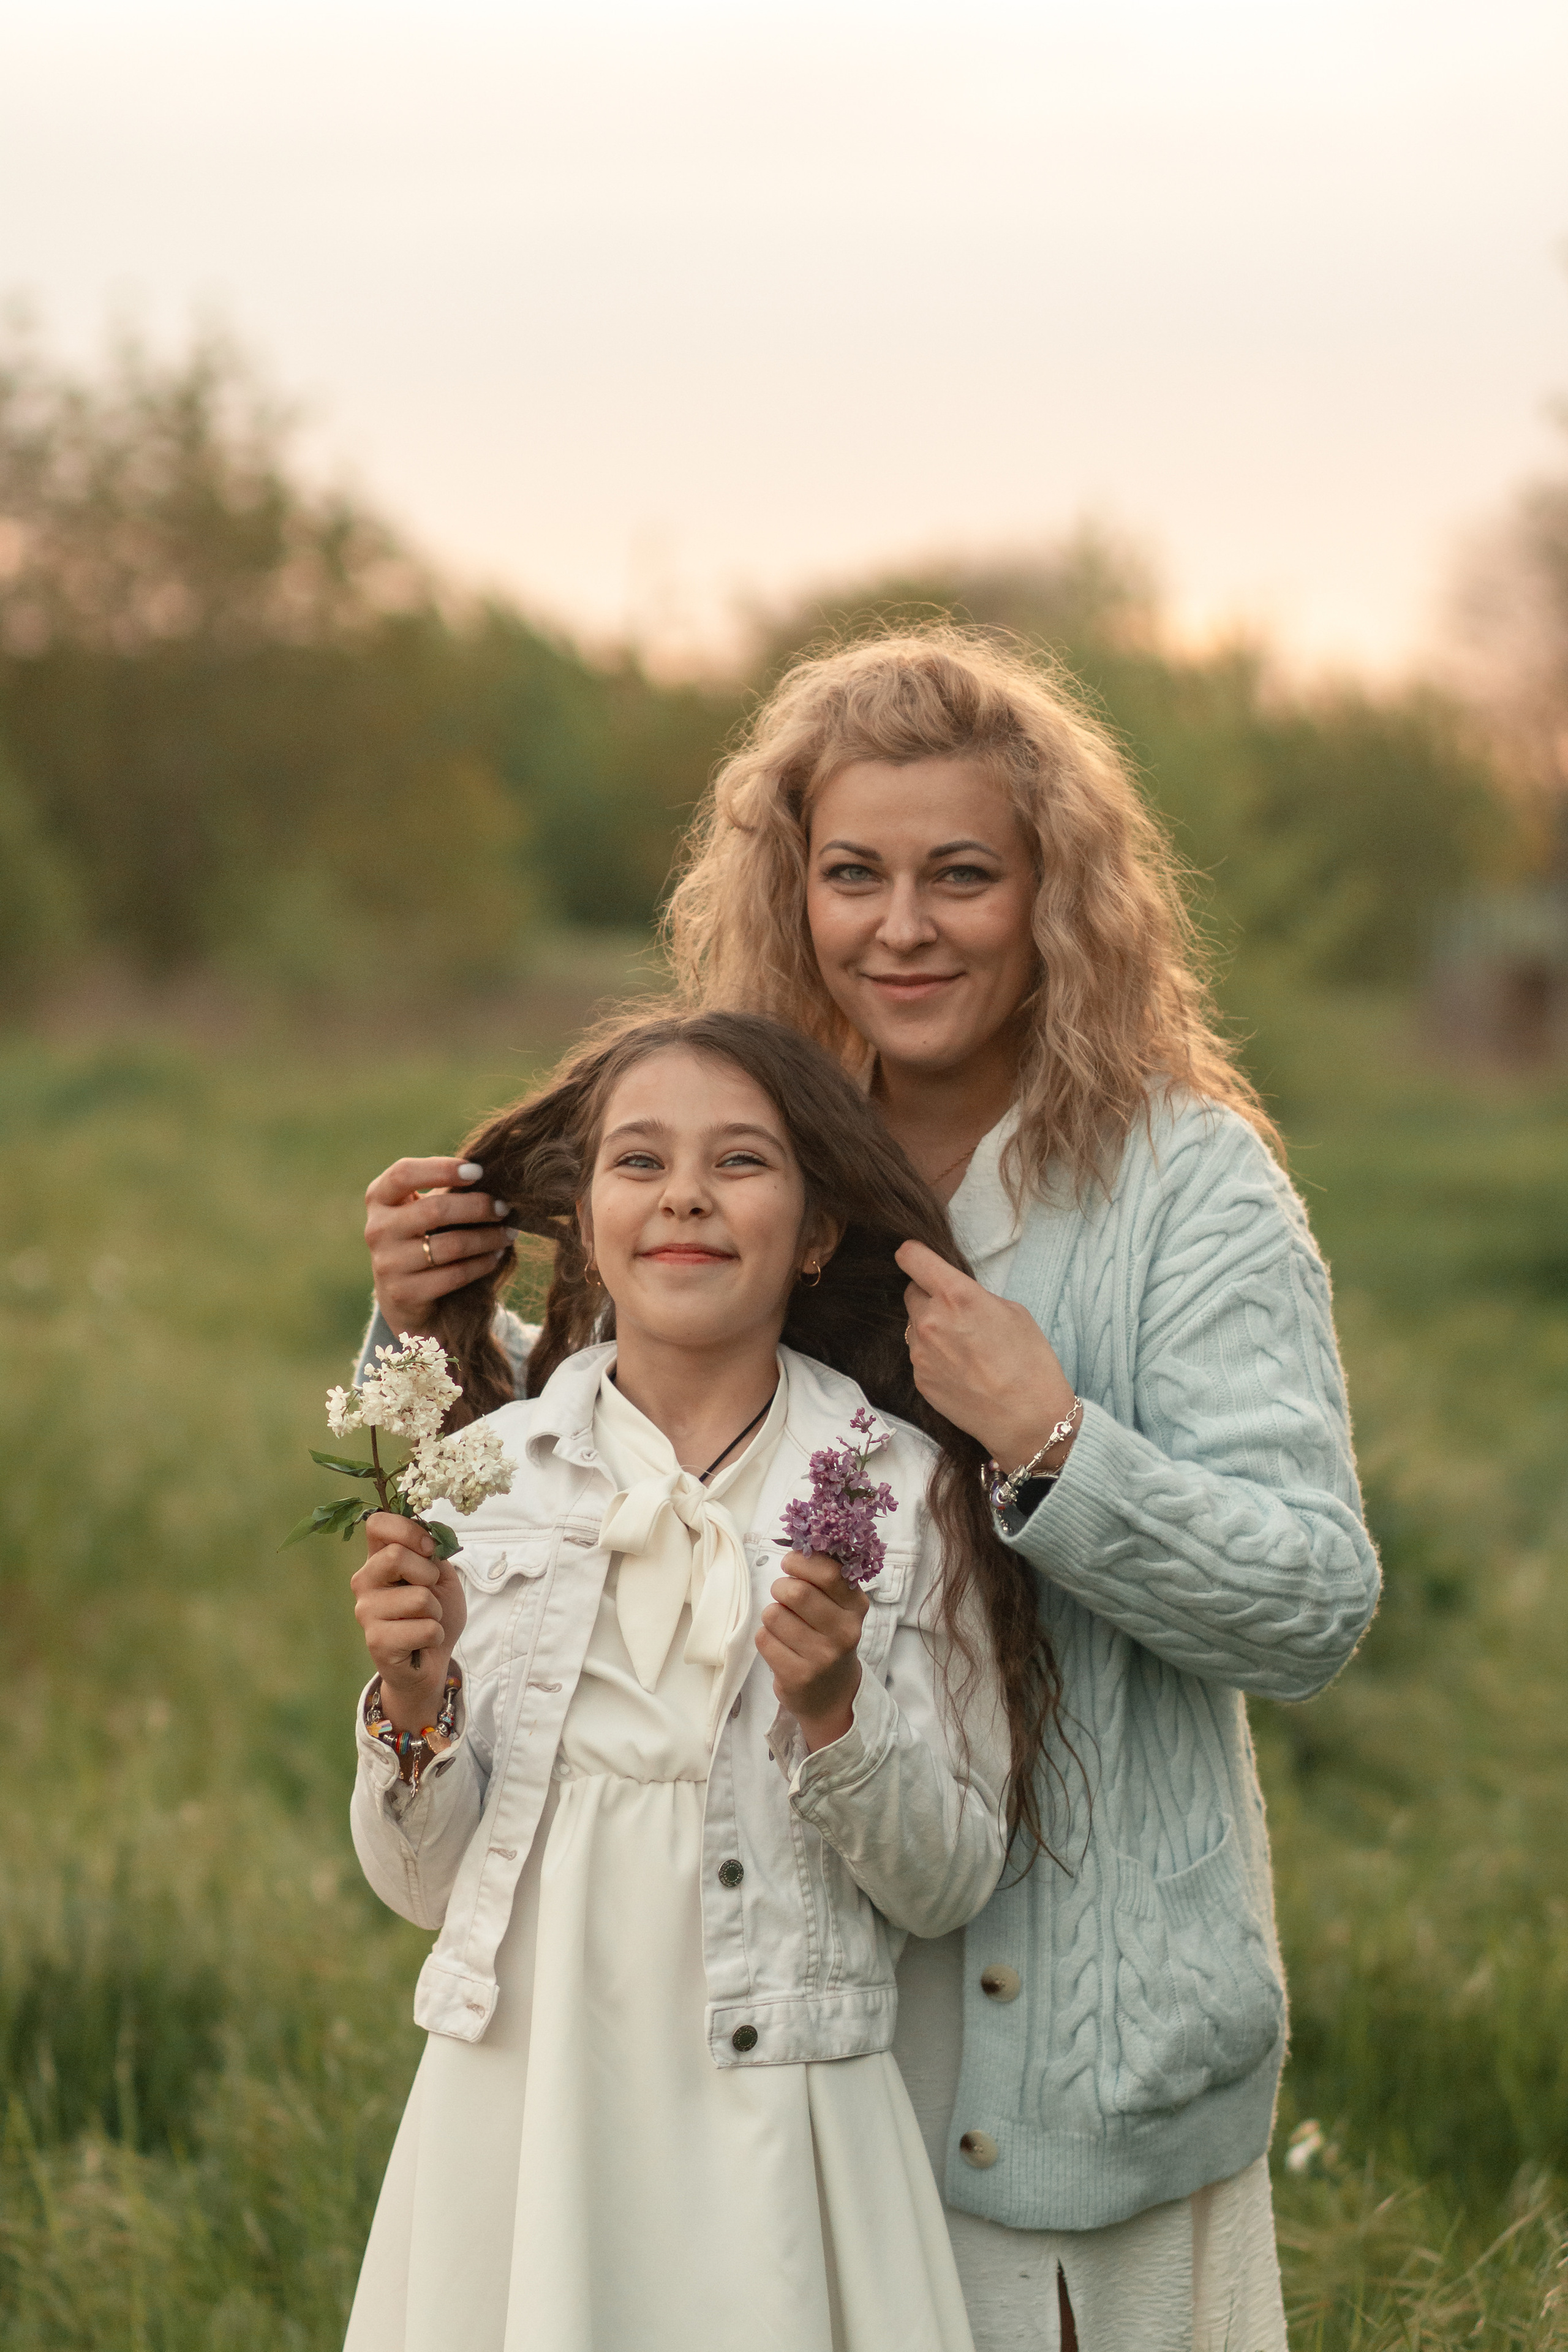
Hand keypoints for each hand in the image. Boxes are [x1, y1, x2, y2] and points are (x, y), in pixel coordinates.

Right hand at [351, 1511, 467, 1732]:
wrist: (433, 1659)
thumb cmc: (434, 1613)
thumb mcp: (441, 1575)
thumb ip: (432, 1553)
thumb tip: (430, 1539)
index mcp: (378, 1559)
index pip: (377, 1524)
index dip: (408, 1530)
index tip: (428, 1549)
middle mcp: (364, 1582)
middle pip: (395, 1556)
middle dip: (428, 1575)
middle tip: (429, 1593)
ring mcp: (366, 1612)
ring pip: (419, 1597)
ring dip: (436, 1611)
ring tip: (426, 1620)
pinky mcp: (376, 1641)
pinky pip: (425, 1628)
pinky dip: (435, 1634)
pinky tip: (422, 1642)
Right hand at [364, 1156, 516, 1335]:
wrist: (403, 1296)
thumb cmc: (422, 1237)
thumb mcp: (422, 1209)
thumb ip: (445, 1191)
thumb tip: (493, 1180)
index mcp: (379, 1198)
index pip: (404, 1173)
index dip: (442, 1169)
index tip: (479, 1171)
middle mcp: (377, 1229)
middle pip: (434, 1210)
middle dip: (478, 1207)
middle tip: (504, 1208)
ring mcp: (387, 1263)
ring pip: (451, 1245)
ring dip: (488, 1238)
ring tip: (508, 1234)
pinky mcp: (403, 1293)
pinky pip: (455, 1274)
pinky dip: (482, 1264)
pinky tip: (495, 1257)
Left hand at [757, 1551, 869, 1750]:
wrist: (833, 1694)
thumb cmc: (829, 1637)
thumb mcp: (840, 1607)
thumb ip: (826, 1577)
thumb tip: (801, 1542)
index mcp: (856, 1607)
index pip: (828, 1572)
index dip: (801, 1562)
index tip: (790, 1564)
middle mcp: (844, 1632)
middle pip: (796, 1592)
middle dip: (781, 1588)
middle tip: (783, 1595)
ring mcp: (822, 1657)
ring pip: (774, 1615)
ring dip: (772, 1614)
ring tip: (784, 1625)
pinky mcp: (798, 1676)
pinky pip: (764, 1639)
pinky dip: (766, 1637)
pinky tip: (780, 1646)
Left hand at [896, 1238, 1077, 1473]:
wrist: (1028, 1420)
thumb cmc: (1030, 1363)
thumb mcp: (1013, 1312)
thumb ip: (975, 1296)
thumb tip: (956, 1297)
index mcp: (955, 1295)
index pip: (911, 1257)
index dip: (915, 1255)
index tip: (920, 1260)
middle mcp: (929, 1320)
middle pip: (912, 1293)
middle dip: (930, 1297)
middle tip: (959, 1314)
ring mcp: (920, 1353)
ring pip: (915, 1326)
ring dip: (932, 1329)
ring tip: (966, 1349)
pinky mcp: (919, 1379)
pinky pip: (920, 1356)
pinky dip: (935, 1357)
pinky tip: (962, 1371)